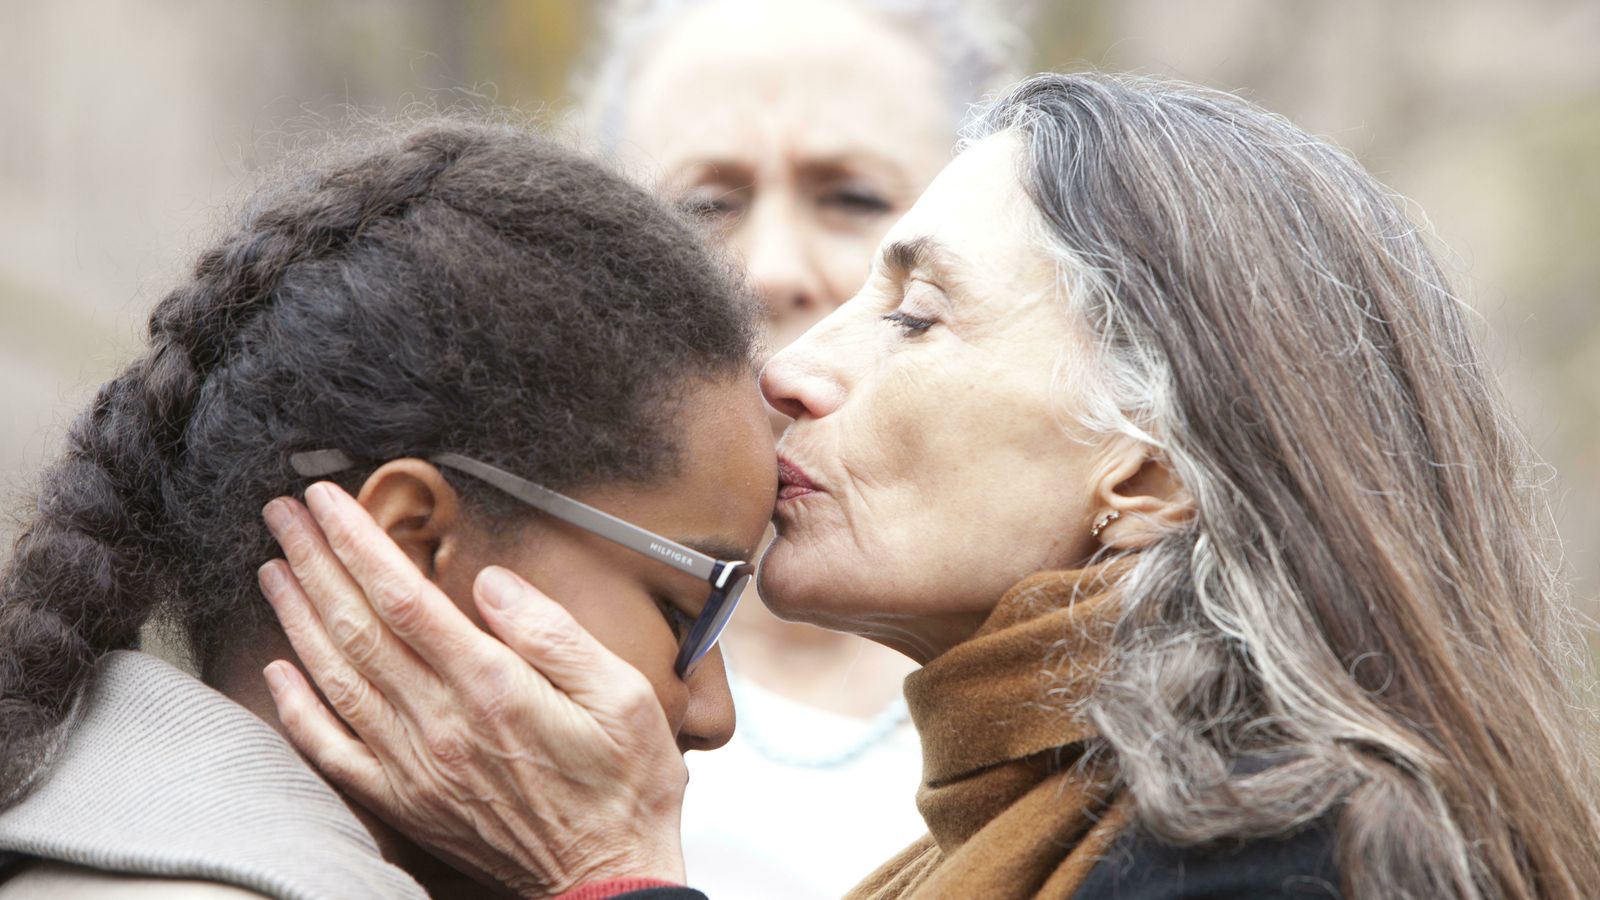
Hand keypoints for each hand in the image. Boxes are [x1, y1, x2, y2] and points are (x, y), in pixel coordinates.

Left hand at [256, 482, 688, 897]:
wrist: (608, 877)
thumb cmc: (624, 785)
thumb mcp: (622, 694)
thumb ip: (553, 633)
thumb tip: (492, 583)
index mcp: (493, 688)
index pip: (404, 597)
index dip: (359, 543)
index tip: (329, 501)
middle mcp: (441, 724)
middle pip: (357, 627)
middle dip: (315, 561)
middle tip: (285, 514)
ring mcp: (414, 766)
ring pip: (335, 678)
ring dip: (297, 618)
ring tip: (273, 569)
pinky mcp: (404, 801)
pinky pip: (332, 752)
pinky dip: (297, 709)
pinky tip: (279, 671)